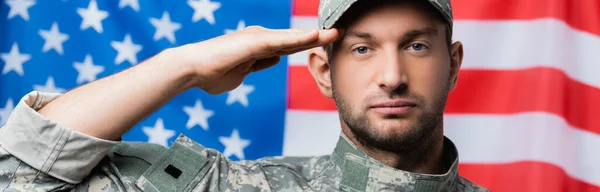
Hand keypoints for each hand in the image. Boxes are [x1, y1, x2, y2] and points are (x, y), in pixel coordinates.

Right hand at [172, 26, 339, 93]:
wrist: (193, 71)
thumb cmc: (213, 74)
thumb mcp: (244, 71)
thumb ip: (259, 64)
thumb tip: (274, 59)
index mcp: (260, 47)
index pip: (290, 46)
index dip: (308, 44)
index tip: (327, 43)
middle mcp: (261, 39)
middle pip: (295, 39)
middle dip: (318, 37)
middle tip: (339, 33)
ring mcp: (258, 39)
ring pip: (292, 38)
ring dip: (314, 35)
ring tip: (334, 32)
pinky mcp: (253, 42)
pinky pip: (281, 40)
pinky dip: (298, 38)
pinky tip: (315, 36)